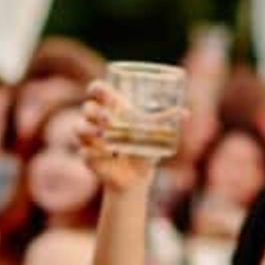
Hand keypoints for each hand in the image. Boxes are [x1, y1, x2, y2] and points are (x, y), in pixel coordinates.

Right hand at [77, 83, 161, 198]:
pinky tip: (103, 155)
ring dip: (88, 130)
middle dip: (95, 112)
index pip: (97, 91)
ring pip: (78, 128)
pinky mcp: (88, 157)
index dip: (96, 88)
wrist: (136, 176)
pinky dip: (92, 153)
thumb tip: (186, 113)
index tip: (101, 90)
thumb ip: (165, 120)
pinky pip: (83, 152)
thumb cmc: (144, 147)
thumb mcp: (155, 132)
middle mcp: (96, 121)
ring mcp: (90, 139)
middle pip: (87, 108)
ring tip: (103, 136)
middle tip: (109, 120)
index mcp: (111, 108)